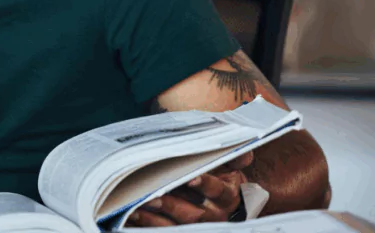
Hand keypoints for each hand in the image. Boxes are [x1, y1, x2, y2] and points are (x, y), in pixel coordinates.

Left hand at [127, 152, 253, 226]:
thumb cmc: (222, 177)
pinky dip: (146, 226)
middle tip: (152, 196)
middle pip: (193, 214)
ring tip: (135, 208)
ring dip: (154, 220)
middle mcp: (214, 216)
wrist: (223, 199)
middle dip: (172, 206)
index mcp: (228, 197)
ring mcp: (197, 228)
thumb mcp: (231, 166)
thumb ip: (235, 158)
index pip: (218, 191)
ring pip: (176, 227)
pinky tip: (130, 218)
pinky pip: (163, 232)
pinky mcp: (181, 231)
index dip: (205, 184)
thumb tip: (244, 150)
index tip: (191, 177)